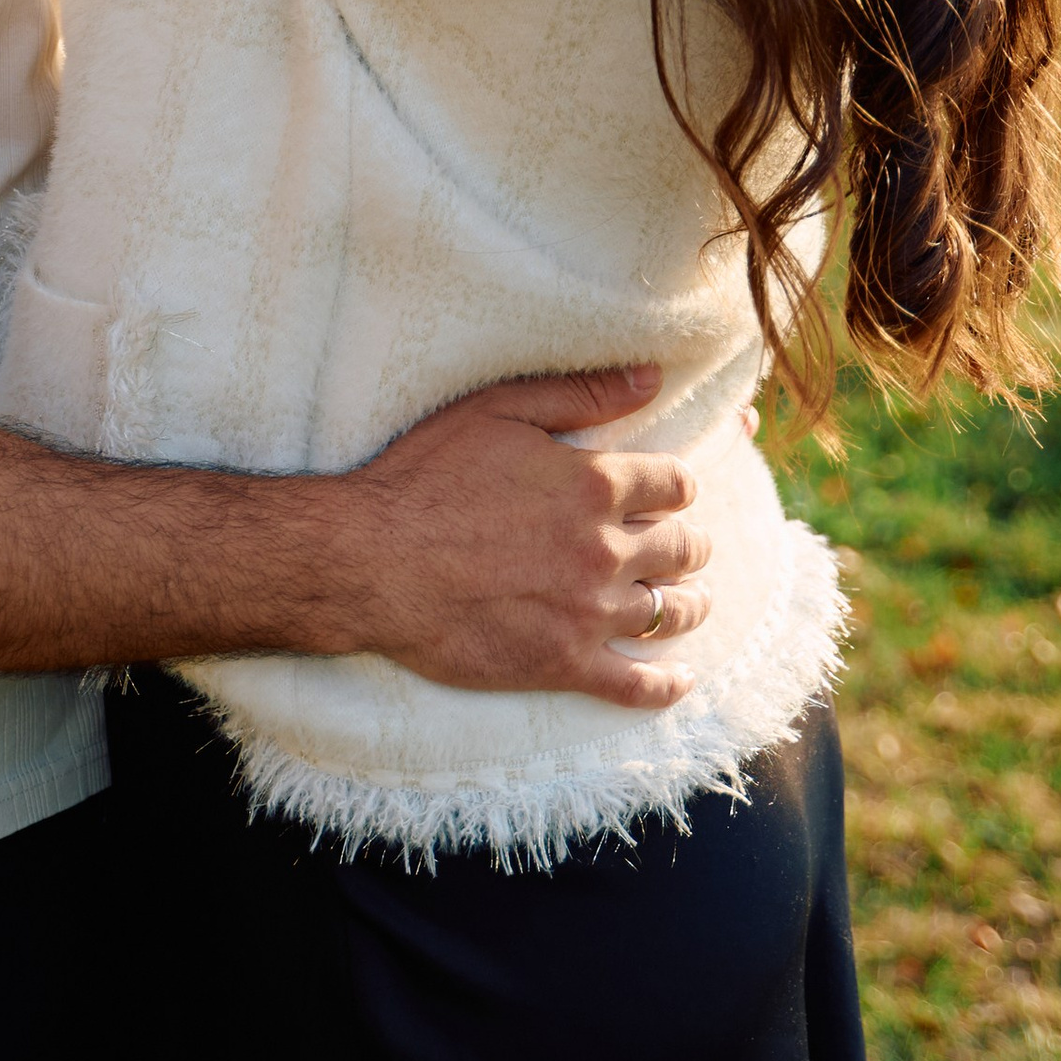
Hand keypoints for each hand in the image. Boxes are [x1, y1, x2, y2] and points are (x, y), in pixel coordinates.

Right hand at [343, 368, 717, 707]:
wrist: (370, 561)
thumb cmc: (424, 477)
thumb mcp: (498, 409)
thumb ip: (580, 393)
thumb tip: (652, 376)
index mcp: (594, 485)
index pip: (674, 486)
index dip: (676, 486)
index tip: (670, 492)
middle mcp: (603, 550)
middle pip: (681, 549)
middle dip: (690, 544)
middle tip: (686, 546)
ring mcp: (586, 612)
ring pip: (669, 611)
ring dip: (689, 603)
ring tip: (691, 600)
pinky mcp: (561, 664)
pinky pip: (635, 684)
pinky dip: (665, 684)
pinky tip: (679, 678)